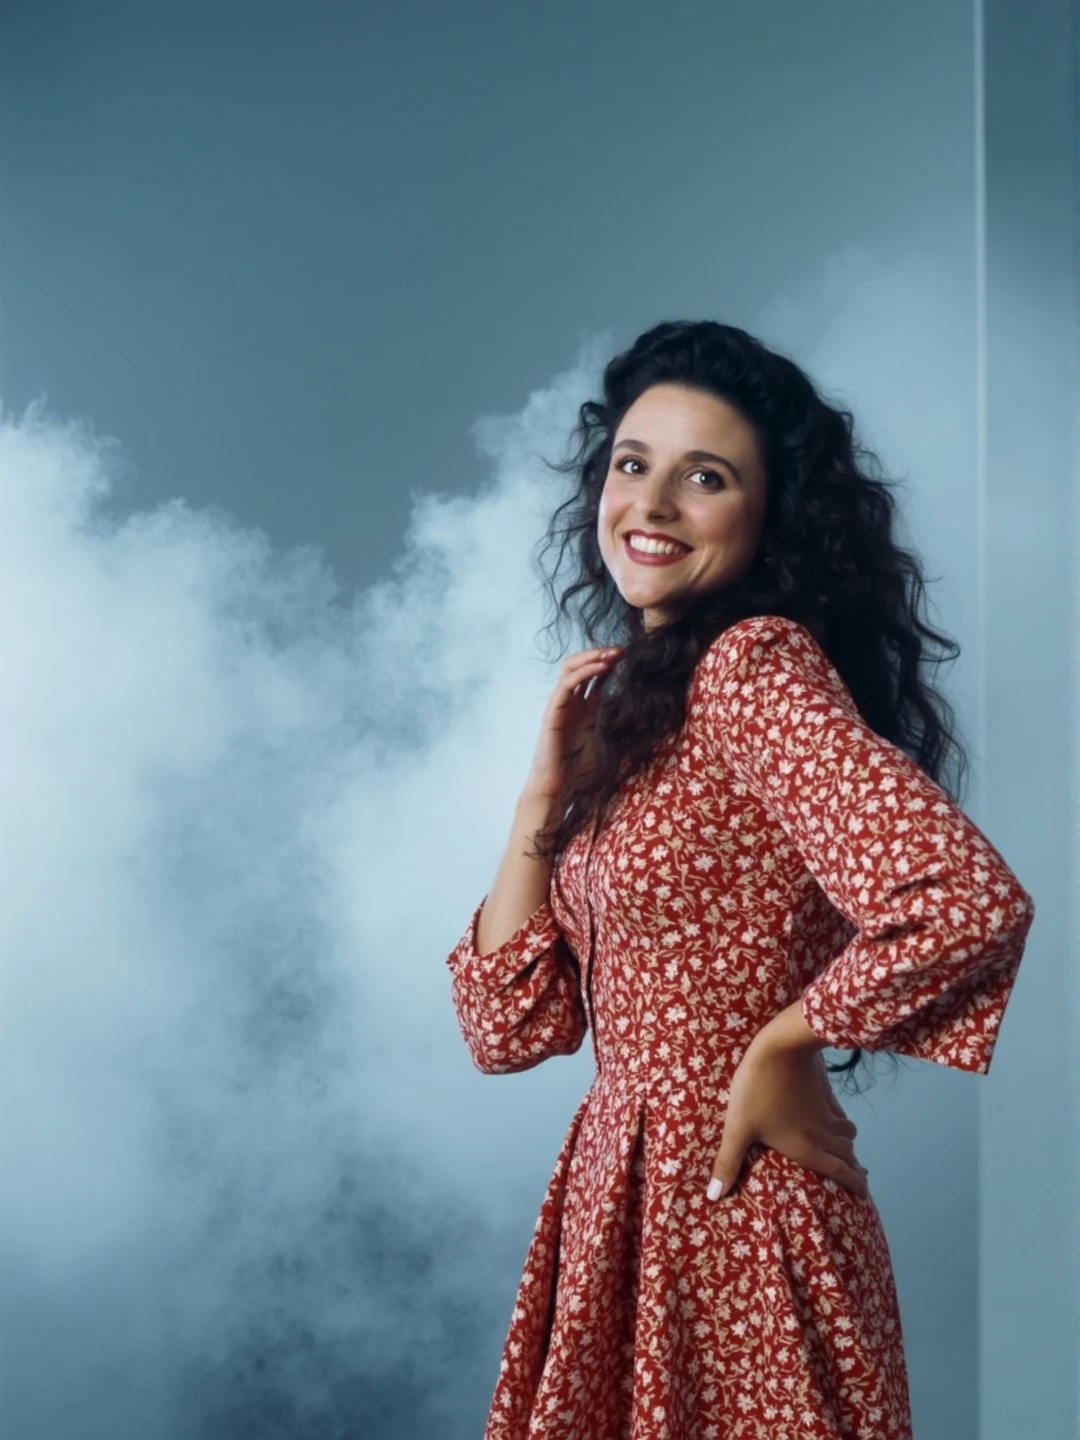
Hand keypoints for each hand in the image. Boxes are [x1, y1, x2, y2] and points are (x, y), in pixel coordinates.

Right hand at [522, 645, 624, 800]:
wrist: (560, 788)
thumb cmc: (583, 770)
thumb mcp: (611, 740)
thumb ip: (622, 724)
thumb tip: (649, 713)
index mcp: (585, 707)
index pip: (596, 674)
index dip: (612, 661)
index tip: (632, 655)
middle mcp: (572, 701)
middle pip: (581, 664)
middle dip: (601, 654)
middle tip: (622, 650)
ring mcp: (560, 705)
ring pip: (570, 668)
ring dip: (592, 657)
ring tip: (612, 654)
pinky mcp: (553, 711)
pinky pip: (565, 685)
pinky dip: (583, 672)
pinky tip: (600, 668)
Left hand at [707, 1038, 868, 1200]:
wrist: (782, 1047)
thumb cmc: (758, 1089)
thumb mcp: (738, 1127)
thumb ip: (729, 1161)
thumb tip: (714, 1196)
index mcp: (806, 1148)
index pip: (840, 1172)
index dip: (854, 1185)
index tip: (864, 1196)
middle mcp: (822, 1134)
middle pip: (847, 1155)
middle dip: (855, 1169)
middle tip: (858, 1179)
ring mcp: (826, 1112)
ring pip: (848, 1134)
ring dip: (850, 1147)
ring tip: (848, 1154)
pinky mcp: (826, 1092)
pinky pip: (842, 1114)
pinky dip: (844, 1124)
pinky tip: (837, 1122)